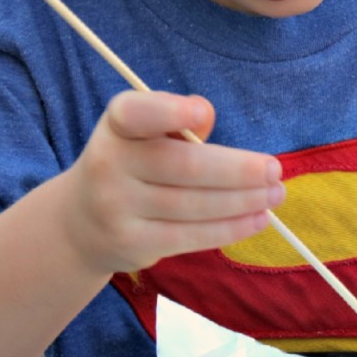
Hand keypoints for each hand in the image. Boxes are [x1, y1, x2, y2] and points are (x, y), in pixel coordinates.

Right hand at [62, 90, 284, 274]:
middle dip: (237, 170)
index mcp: (117, 125)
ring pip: (194, 206)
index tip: (202, 114)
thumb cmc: (133, 165)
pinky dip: (230, 229)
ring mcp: (117, 208)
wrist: (82, 223)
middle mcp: (110, 164)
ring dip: (243, 202)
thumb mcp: (145, 134)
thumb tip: (204, 116)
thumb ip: (174, 119)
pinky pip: (190, 237)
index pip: (137, 114)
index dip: (168, 113)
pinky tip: (256, 220)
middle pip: (185, 167)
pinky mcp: (132, 243)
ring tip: (275, 196)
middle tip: (274, 171)